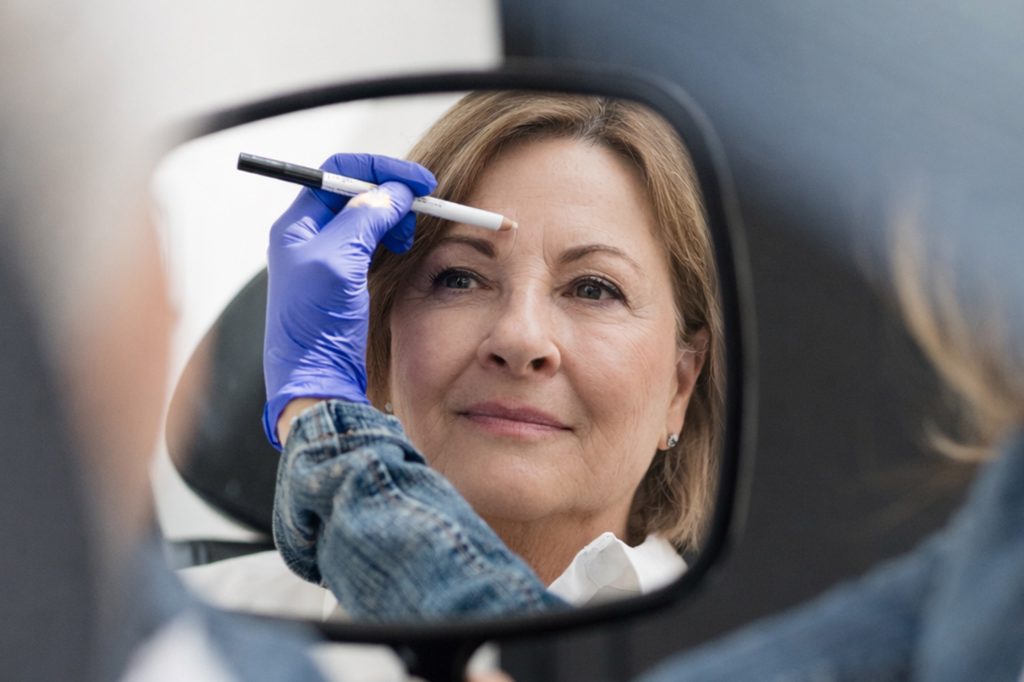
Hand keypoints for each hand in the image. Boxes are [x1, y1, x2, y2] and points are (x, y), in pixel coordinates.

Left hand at [262, 153, 435, 448]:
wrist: (316, 380)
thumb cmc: (315, 324)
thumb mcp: (338, 262)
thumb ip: (363, 218)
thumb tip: (391, 192)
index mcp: (297, 225)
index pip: (337, 173)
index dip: (379, 170)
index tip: (416, 181)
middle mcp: (308, 237)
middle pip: (354, 193)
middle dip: (390, 195)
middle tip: (421, 208)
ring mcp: (326, 258)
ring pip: (366, 218)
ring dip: (393, 219)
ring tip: (409, 237)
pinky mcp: (343, 280)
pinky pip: (370, 244)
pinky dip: (390, 240)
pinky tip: (402, 252)